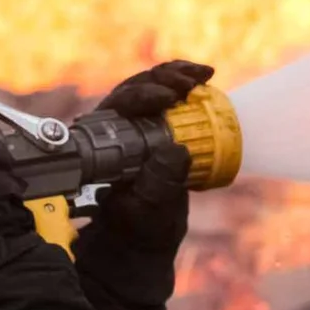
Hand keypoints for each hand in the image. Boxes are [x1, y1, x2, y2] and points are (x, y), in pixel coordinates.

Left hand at [90, 60, 213, 250]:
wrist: (144, 236)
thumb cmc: (139, 226)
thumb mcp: (150, 210)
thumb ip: (160, 184)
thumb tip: (177, 151)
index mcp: (103, 146)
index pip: (116, 108)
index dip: (141, 96)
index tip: (168, 97)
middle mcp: (114, 130)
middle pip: (134, 89)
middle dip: (162, 80)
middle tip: (190, 83)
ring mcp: (134, 125)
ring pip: (150, 87)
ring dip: (176, 75)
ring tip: (204, 74)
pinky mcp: (155, 125)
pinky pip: (167, 96)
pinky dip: (185, 83)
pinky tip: (205, 77)